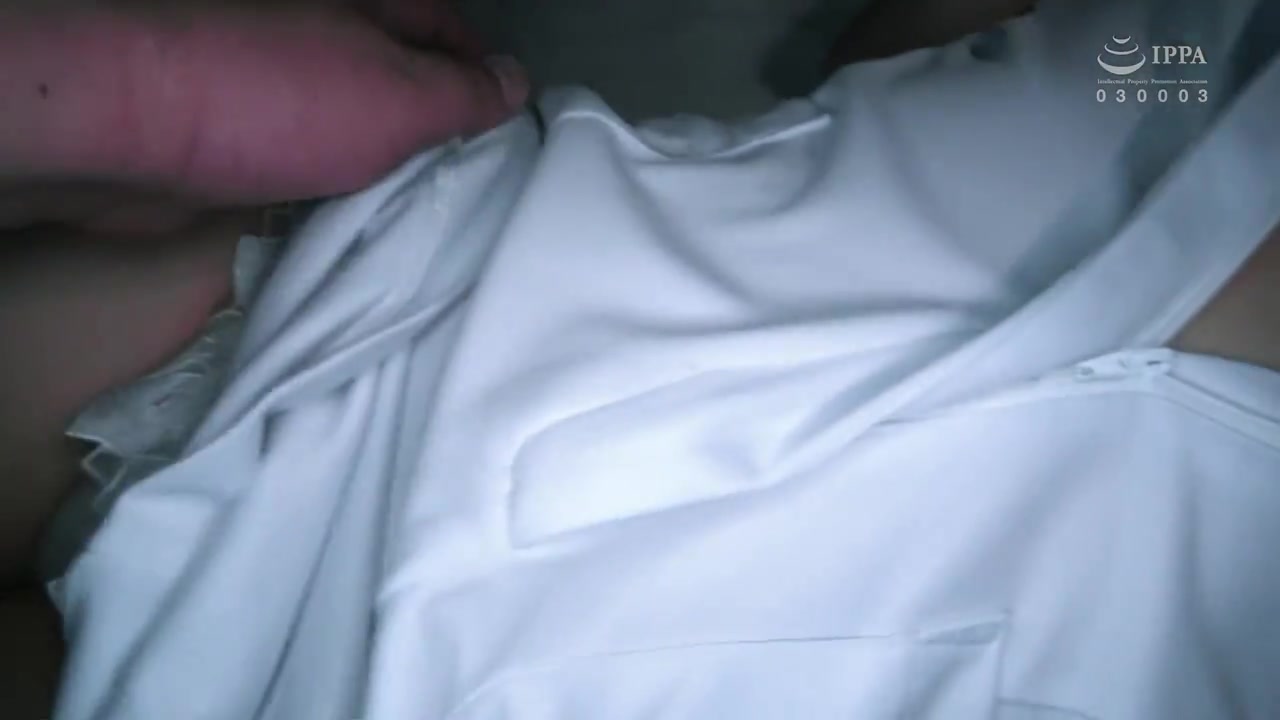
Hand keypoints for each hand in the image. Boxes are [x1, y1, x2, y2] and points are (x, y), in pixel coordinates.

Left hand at [1, 0, 528, 230]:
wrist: (128, 128)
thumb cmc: (276, 100)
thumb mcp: (399, 96)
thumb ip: (465, 94)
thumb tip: (517, 84)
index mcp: (371, 8)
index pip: (454, 35)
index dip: (489, 85)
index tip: (513, 144)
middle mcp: (327, 38)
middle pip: (405, 87)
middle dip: (441, 141)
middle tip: (476, 200)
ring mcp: (282, 89)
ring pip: (359, 136)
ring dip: (389, 179)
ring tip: (427, 229)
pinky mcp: (244, 140)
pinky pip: (312, 171)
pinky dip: (338, 201)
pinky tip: (359, 235)